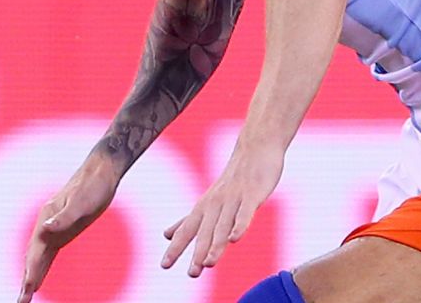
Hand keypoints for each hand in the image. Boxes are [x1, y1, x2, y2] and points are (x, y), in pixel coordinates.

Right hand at [17, 159, 121, 302]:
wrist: (101, 170)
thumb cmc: (94, 185)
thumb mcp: (82, 201)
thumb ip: (64, 217)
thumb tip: (45, 229)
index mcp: (47, 218)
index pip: (36, 250)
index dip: (31, 270)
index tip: (27, 289)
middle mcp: (46, 225)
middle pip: (32, 257)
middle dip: (26, 279)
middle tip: (21, 302)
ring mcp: (53, 228)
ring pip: (37, 258)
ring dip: (30, 277)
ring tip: (24, 298)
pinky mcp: (62, 231)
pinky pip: (48, 254)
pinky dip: (40, 268)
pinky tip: (37, 280)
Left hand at [161, 142, 285, 276]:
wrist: (256, 146)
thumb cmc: (233, 176)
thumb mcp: (209, 199)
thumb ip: (190, 219)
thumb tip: (167, 234)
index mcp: (204, 207)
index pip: (187, 230)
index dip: (176, 247)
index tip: (164, 265)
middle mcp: (216, 203)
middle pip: (204, 231)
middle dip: (197, 253)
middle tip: (192, 273)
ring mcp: (234, 199)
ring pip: (223, 225)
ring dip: (216, 245)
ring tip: (209, 264)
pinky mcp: (253, 195)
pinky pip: (245, 212)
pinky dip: (239, 225)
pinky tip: (235, 239)